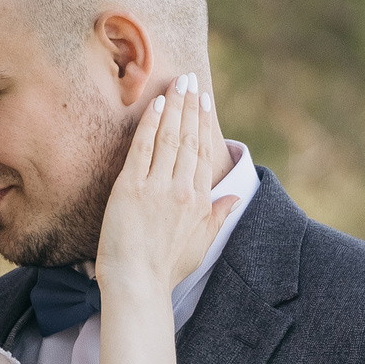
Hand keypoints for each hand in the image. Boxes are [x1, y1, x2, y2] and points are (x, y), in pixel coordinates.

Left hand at [94, 74, 229, 293]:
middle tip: (190, 79)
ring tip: (176, 83)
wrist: (138, 283)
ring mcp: (157, 187)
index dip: (203, 122)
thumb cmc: (166, 269)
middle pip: (188, 138)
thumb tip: (234, 197)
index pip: (202, 152)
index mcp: (200, 201)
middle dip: (190, 106)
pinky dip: (150, 124)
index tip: (203, 100)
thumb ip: (218, 216)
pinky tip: (155, 104)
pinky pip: (143, 148)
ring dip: (173, 107)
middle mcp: (182, 190)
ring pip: (169, 138)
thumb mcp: (201, 244)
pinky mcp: (131, 188)